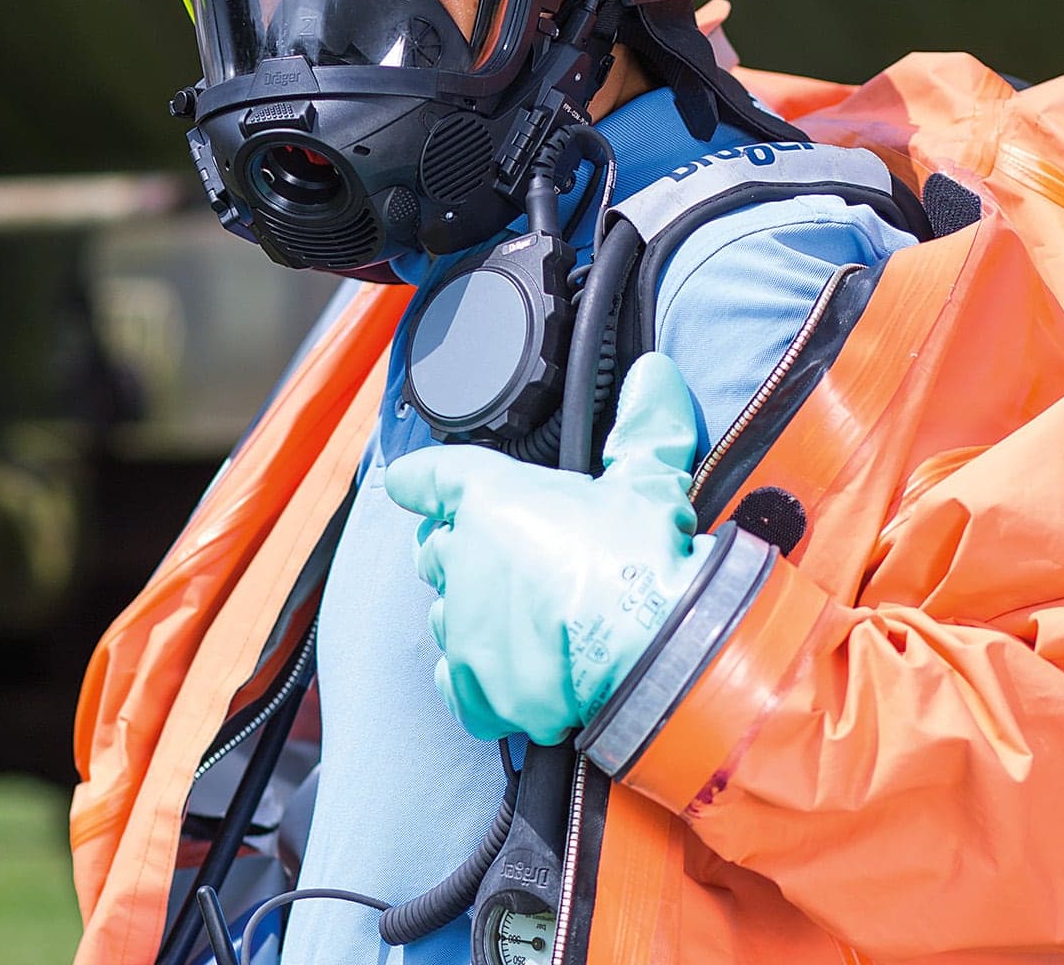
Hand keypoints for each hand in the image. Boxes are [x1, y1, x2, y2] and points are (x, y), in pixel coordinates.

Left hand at [384, 352, 712, 744]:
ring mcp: (464, 625)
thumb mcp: (649, 481)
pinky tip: (504, 675)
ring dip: (471, 614)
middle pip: (435, 550)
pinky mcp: (474, 687)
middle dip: (459, 553)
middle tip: (504, 561)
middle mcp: (463, 559)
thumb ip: (644, 428)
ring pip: (445, 614)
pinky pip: (451, 679)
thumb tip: (655, 376)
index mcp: (490, 497)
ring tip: (520, 620)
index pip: (431, 477)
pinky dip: (472, 678)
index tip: (407, 483)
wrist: (656, 652)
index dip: (417, 479)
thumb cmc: (643, 561)